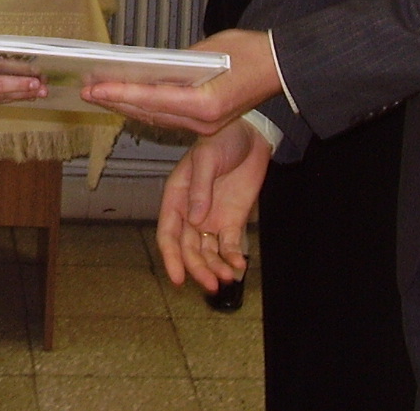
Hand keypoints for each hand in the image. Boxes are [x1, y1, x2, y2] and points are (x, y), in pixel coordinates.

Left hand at [83, 29, 280, 135]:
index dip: (119, 94)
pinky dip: (146, 111)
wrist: (280, 68)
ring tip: (99, 95)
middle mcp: (203, 121)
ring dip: (127, 108)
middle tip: (86, 91)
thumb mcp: (209, 50)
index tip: (93, 88)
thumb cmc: (249, 52)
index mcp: (205, 103)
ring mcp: (205, 127)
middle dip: (115, 103)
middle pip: (149, 114)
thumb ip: (178, 64)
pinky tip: (128, 102)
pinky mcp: (207, 125)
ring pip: (156, 119)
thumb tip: (148, 69)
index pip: (152, 100)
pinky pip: (169, 119)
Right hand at [156, 120, 271, 290]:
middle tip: (211, 285)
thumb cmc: (221, 139)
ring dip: (215, 268)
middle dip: (198, 269)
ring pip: (208, 252)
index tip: (178, 278)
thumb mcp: (207, 159)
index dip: (171, 257)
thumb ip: (200, 189)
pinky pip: (230, 245)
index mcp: (176, 197)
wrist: (250, 134)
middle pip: (189, 249)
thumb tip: (195, 220)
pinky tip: (239, 266)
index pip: (168, 234)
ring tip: (227, 278)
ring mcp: (212, 218)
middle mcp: (191, 213)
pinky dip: (232, 258)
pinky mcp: (233, 220)